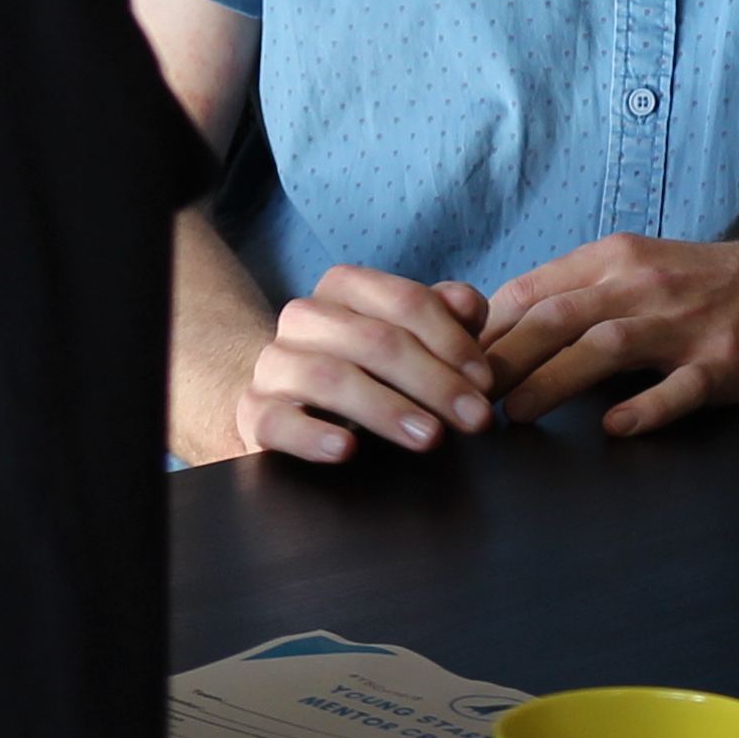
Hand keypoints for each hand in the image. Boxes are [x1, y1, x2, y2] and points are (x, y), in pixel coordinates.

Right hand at [235, 265, 501, 463]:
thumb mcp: (410, 338)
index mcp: (343, 288)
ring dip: (386, 408)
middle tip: (474, 418)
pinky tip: (348, 449)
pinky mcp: (253, 413)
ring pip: (329, 377)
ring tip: (429, 437)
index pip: (404, 301)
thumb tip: (468, 305)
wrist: (289, 404)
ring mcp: (273, 364)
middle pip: (374, 340)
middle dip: (434, 381)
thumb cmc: (368, 369)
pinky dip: (313, 435)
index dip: (452, 340)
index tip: (485, 381)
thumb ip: (445, 317)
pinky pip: (276, 421)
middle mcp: (303, 317)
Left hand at [482, 225, 738, 437]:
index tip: (453, 364)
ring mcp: (686, 323)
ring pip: (606, 347)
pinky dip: (645, 408)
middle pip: (559, 317)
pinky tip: (616, 428)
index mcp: (616, 259)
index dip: (487, 329)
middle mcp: (645, 285)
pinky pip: (679, 386)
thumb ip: (577, 292)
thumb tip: (502, 328)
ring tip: (516, 416)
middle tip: (465, 397)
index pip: (533, 290)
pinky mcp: (725, 360)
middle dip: (504, 358)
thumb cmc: (708, 282)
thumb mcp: (638, 267)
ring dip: (554, 382)